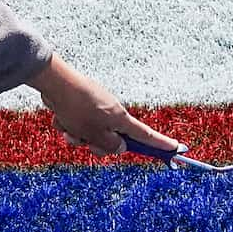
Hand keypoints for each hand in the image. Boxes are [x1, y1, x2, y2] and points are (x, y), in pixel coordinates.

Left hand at [29, 56, 179, 158]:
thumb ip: (111, 146)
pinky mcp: (82, 104)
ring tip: (67, 127)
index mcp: (120, 119)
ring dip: (77, 135)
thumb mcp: (96, 135)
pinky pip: (77, 122)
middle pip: (111, 139)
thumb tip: (122, 147)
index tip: (176, 148)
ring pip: (90, 132)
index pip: (145, 135)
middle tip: (85, 142)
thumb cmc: (78, 109)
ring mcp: (97, 107)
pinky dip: (68, 123)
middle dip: (96, 145)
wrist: (56, 83)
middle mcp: (112, 112)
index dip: (161, 144)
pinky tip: (60, 117)